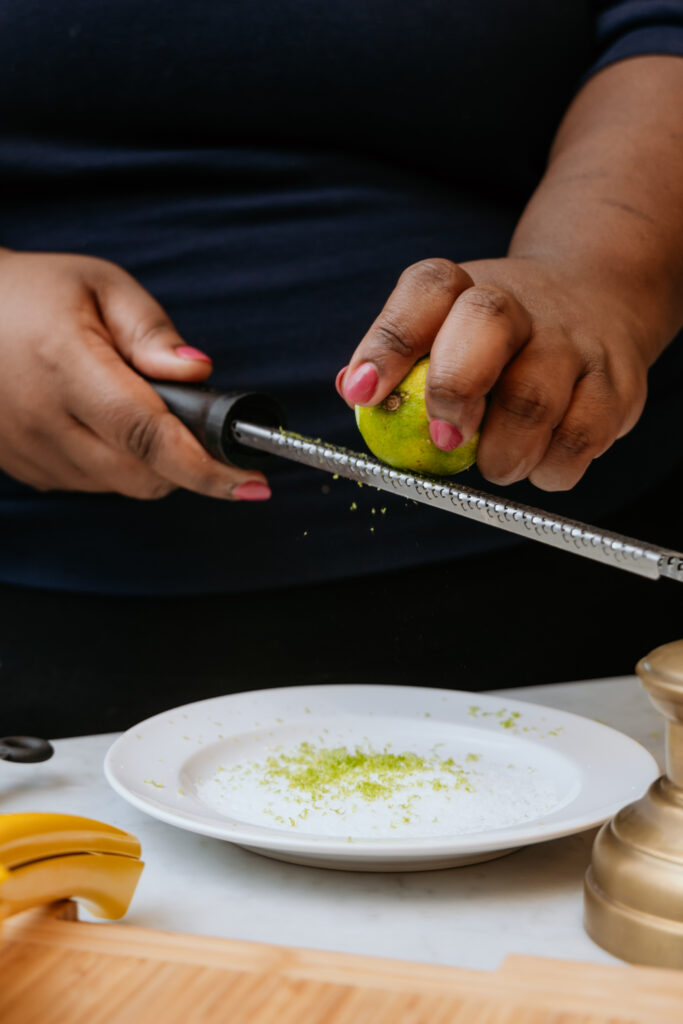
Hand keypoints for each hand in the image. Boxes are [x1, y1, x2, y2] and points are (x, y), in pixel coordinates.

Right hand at [0, 250, 269, 499]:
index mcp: (65, 365)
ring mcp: (27, 451)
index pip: (148, 435)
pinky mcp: (23, 468)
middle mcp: (41, 419)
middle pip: (143, 476)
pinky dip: (114, 463)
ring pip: (120, 486)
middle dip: (186, 462)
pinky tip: (99, 420)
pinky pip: (91, 484)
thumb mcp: (101, 286)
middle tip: (193, 422)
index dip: (206, 469)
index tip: (253, 485)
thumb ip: (153, 332)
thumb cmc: (35, 292)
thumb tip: (200, 375)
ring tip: (131, 405)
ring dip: (148, 461)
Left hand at [338, 257, 650, 490]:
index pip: (426, 292)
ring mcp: (574, 341)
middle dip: (455, 389)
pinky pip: (581, 439)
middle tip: (445, 441)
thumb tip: (351, 389)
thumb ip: (399, 363)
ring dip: (504, 452)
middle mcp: (520, 303)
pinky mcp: (616, 383)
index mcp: (464, 287)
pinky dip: (551, 468)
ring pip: (535, 398)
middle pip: (487, 322)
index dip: (390, 343)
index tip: (364, 393)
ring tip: (496, 464)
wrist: (598, 302)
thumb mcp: (443, 331)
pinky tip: (539, 464)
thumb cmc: (494, 339)